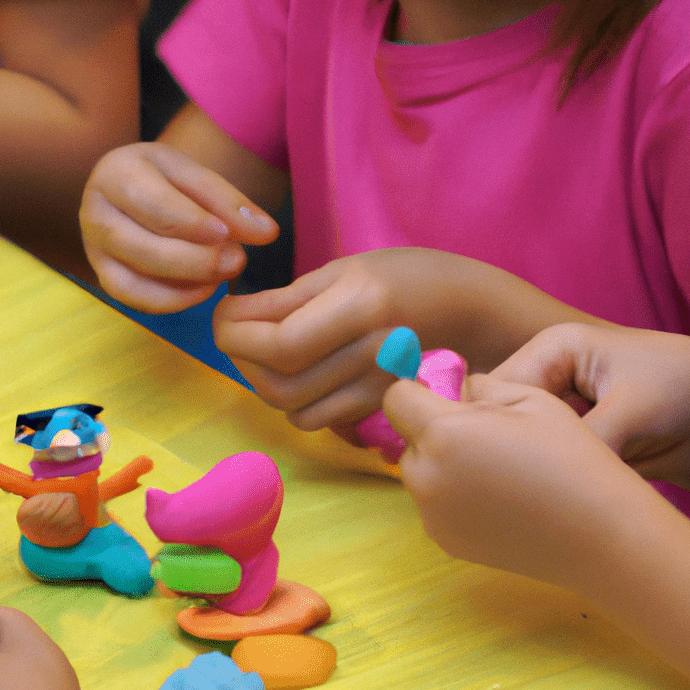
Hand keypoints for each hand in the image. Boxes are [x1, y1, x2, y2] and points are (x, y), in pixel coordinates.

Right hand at [80, 142, 277, 312]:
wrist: (135, 190)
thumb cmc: (168, 181)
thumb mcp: (197, 177)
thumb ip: (229, 203)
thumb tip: (267, 233)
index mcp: (116, 172)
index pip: (155, 206)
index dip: (194, 225)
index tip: (228, 235)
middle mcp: (95, 212)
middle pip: (142, 248)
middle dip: (195, 260)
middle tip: (237, 260)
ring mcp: (94, 249)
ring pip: (135, 279)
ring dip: (186, 283)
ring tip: (223, 274)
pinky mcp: (104, 276)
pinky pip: (135, 299)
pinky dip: (172, 301)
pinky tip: (204, 290)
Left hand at [214, 250, 418, 430]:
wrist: (467, 309)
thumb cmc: (402, 276)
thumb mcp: (343, 269)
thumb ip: (287, 299)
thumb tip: (233, 318)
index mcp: (361, 304)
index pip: (280, 343)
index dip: (236, 335)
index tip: (222, 315)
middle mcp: (371, 352)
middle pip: (280, 382)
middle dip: (240, 358)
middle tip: (234, 333)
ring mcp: (376, 387)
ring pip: (291, 408)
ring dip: (260, 381)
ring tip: (258, 352)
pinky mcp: (375, 407)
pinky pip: (313, 420)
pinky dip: (289, 402)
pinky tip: (292, 374)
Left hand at [382, 373, 651, 593]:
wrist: (598, 534)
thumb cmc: (570, 457)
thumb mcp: (529, 398)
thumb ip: (478, 386)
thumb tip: (452, 388)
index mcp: (443, 433)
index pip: (396, 398)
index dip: (418, 390)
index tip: (446, 394)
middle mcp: (426, 476)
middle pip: (408, 439)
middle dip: (434, 430)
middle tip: (487, 437)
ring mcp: (432, 514)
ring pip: (420, 473)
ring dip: (443, 464)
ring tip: (497, 469)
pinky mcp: (444, 540)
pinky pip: (435, 505)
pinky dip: (454, 496)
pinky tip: (500, 499)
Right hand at [490, 324, 689, 513]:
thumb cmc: (684, 389)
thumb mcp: (631, 411)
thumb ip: (585, 439)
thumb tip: (544, 473)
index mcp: (552, 349)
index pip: (495, 389)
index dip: (491, 426)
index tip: (499, 465)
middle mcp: (544, 377)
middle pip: (496, 417)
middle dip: (503, 449)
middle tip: (515, 483)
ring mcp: (551, 409)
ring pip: (511, 443)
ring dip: (521, 467)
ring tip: (533, 491)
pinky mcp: (561, 438)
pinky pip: (534, 461)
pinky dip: (539, 478)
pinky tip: (545, 495)